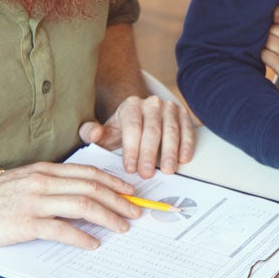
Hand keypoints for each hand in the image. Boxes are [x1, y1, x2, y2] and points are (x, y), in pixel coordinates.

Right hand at [0, 162, 141, 248]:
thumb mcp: (22, 182)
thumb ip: (48, 184)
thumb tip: (77, 194)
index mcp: (44, 171)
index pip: (89, 173)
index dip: (114, 182)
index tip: (130, 191)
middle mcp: (43, 182)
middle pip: (92, 188)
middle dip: (119, 200)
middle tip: (135, 212)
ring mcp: (34, 202)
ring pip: (83, 205)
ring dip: (108, 217)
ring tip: (122, 227)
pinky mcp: (25, 223)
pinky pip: (61, 229)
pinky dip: (81, 236)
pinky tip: (92, 243)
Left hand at [79, 94, 194, 178]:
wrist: (141, 119)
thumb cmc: (121, 131)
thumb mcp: (105, 133)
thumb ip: (91, 133)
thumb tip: (96, 134)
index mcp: (131, 105)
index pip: (132, 127)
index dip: (132, 149)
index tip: (131, 169)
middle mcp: (152, 103)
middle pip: (153, 130)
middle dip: (150, 154)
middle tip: (147, 174)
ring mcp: (170, 107)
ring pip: (172, 130)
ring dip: (171, 152)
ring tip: (168, 170)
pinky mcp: (183, 114)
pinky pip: (187, 130)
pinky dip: (187, 145)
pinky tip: (183, 159)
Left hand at [262, 2, 278, 105]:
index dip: (274, 13)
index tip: (274, 22)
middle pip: (270, 28)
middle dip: (268, 36)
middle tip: (273, 46)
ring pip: (264, 41)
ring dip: (265, 47)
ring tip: (273, 55)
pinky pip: (263, 55)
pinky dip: (264, 58)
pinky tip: (272, 63)